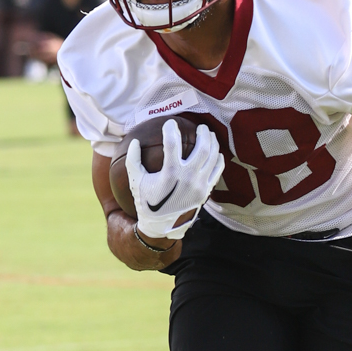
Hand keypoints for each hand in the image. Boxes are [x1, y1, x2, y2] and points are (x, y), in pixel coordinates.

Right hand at [125, 119, 223, 239]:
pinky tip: (215, 153)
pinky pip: (217, 171)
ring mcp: (199, 185)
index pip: (172, 143)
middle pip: (202, 148)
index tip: (169, 123)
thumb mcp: (135, 182)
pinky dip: (218, 159)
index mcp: (170, 174)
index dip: (170, 129)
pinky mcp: (206, 191)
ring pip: (212, 157)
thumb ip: (133, 161)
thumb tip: (134, 141)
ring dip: (212, 143)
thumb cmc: (147, 202)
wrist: (161, 227)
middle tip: (200, 127)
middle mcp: (188, 178)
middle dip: (203, 133)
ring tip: (208, 135)